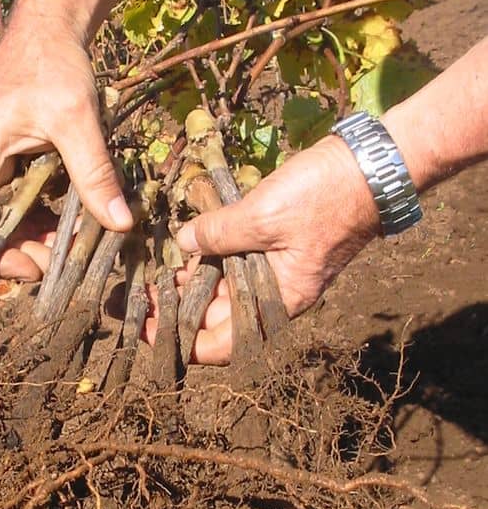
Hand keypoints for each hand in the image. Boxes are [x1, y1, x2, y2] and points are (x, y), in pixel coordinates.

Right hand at [0, 20, 133, 280]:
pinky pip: (23, 207)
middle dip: (24, 253)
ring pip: (7, 223)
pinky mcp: (13, 166)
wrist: (49, 26)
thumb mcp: (77, 119)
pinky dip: (47, 220)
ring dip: (38, 240)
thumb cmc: (52, 63)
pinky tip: (75, 223)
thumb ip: (95, 173)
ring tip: (75, 245)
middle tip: (65, 259)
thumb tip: (120, 224)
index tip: (33, 268)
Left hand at [146, 136, 382, 363]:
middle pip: (215, 318)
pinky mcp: (271, 246)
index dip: (182, 342)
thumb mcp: (264, 217)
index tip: (146, 331)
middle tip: (135, 299)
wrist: (373, 165)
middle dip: (175, 311)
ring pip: (220, 290)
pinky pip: (230, 263)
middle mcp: (272, 295)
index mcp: (278, 302)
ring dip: (186, 285)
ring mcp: (272, 271)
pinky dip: (204, 259)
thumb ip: (218, 232)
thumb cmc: (326, 197)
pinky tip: (177, 252)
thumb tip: (184, 241)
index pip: (222, 343)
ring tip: (147, 279)